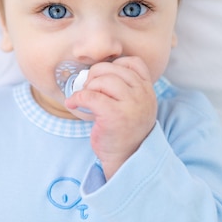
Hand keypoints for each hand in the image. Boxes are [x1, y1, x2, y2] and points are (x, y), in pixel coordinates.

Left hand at [65, 56, 157, 179]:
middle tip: (88, 88)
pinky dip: (77, 97)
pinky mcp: (115, 115)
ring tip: (84, 98)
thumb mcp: (135, 105)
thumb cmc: (125, 131)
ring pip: (102, 80)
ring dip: (88, 87)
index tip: (103, 78)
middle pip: (113, 68)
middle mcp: (142, 95)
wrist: (127, 158)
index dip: (114, 65)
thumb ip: (126, 88)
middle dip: (95, 75)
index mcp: (147, 90)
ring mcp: (130, 104)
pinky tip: (73, 104)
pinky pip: (90, 96)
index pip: (133, 62)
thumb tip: (97, 71)